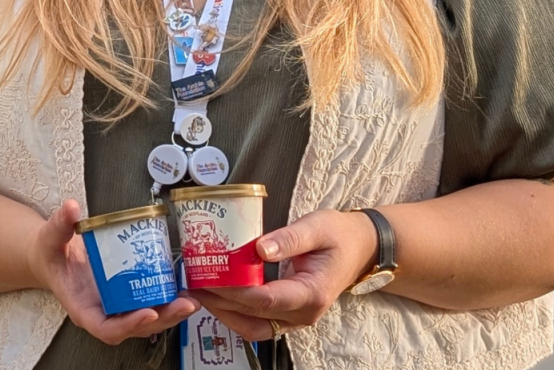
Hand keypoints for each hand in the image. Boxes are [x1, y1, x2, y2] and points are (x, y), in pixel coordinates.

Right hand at [27, 200, 198, 345]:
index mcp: (83, 308)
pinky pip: (151, 302)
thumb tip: (72, 208)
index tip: (148, 312)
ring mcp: (118, 306)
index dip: (129, 325)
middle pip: (136, 328)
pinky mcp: (129, 294)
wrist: (55, 255)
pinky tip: (185, 288)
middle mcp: (104, 312)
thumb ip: (59, 225)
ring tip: (191, 299)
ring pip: (149, 319)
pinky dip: (169, 299)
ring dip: (172, 313)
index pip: (107, 328)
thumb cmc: (51, 254)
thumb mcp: (50, 239)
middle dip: (163, 319)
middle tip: (184, 304)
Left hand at [188, 209, 376, 340]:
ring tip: (200, 291)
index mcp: (312, 293)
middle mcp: (303, 314)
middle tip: (194, 284)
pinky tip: (218, 294)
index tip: (210, 277)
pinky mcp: (287, 314)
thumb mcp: (317, 227)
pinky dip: (235, 312)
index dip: (235, 291)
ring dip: (224, 313)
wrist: (360, 248)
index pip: (266, 299)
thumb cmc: (340, 235)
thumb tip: (259, 249)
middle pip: (253, 316)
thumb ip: (289, 238)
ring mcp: (295, 318)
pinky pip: (257, 322)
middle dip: (220, 302)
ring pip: (252, 327)